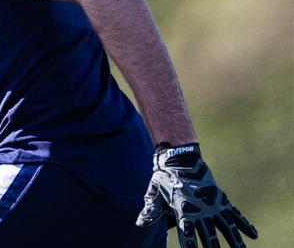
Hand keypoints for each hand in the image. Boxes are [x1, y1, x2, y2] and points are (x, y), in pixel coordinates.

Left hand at [136, 143, 257, 247]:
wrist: (180, 156)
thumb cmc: (165, 175)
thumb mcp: (154, 191)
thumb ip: (150, 209)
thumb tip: (140, 224)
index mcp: (183, 208)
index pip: (187, 232)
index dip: (189, 245)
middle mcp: (201, 208)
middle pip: (209, 233)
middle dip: (212, 247)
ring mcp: (213, 203)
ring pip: (226, 226)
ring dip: (234, 241)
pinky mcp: (220, 197)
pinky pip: (235, 213)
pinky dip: (245, 224)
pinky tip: (254, 236)